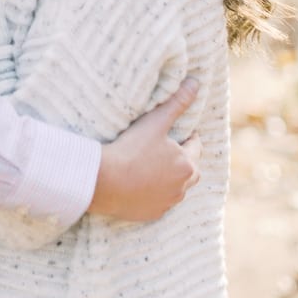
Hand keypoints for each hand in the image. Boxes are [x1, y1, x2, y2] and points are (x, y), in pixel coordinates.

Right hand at [88, 77, 201, 221]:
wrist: (102, 182)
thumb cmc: (130, 150)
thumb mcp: (156, 122)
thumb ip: (178, 102)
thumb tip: (195, 82)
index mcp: (187, 165)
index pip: (195, 146)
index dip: (187, 137)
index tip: (176, 132)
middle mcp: (181, 187)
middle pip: (189, 170)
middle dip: (182, 159)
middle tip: (165, 149)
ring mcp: (166, 204)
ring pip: (175, 188)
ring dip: (169, 178)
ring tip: (152, 166)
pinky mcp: (150, 215)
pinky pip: (159, 203)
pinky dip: (154, 194)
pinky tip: (141, 184)